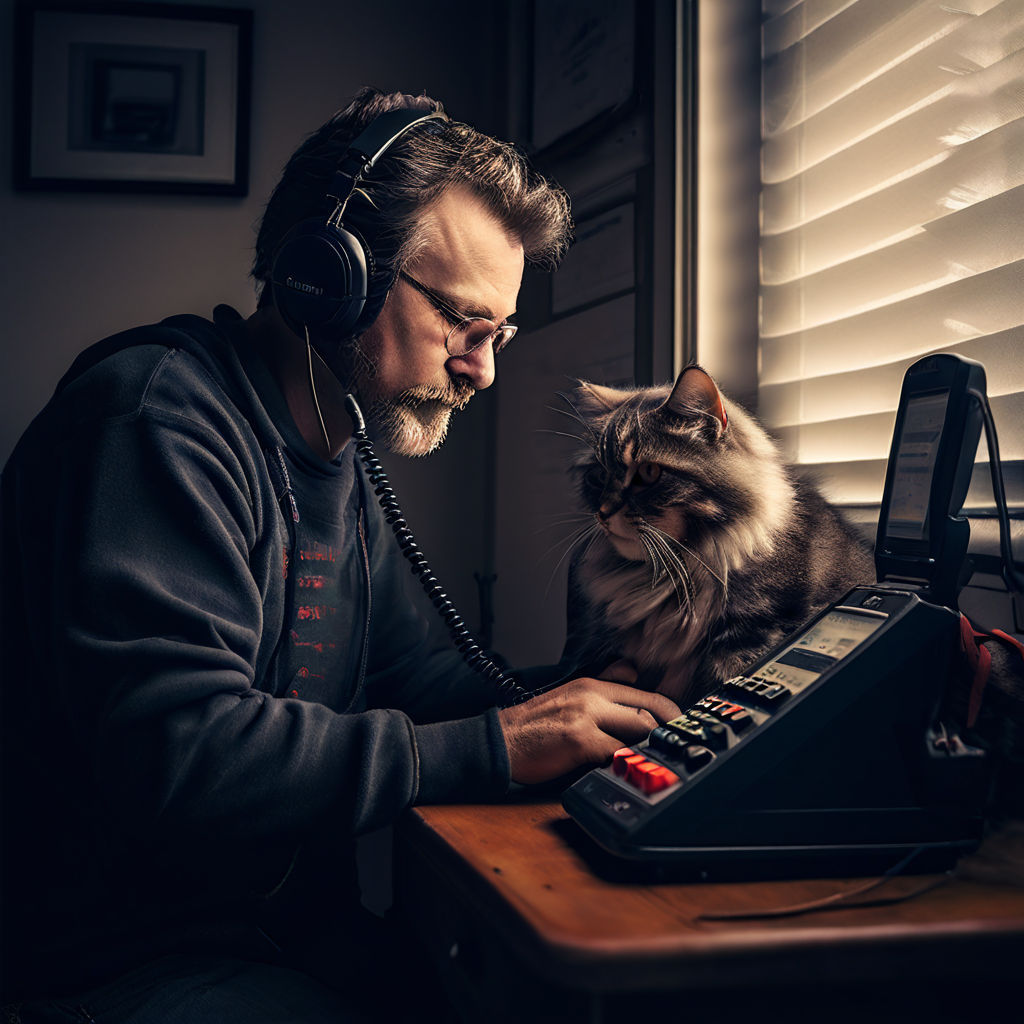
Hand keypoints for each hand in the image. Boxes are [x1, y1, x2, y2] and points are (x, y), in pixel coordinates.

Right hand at [497, 678, 680, 785]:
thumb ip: (603, 685)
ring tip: (658, 761)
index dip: (670, 712)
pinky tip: (632, 770)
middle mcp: (592, 695)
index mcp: (591, 685)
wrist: (499, 742)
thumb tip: (632, 670)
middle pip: (650, 707)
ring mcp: (586, 716)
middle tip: (678, 749)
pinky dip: (630, 761)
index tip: (681, 729)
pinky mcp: (579, 740)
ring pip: (640, 726)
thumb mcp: (569, 696)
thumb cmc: (533, 727)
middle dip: (670, 730)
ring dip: (652, 746)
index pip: (645, 693)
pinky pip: (618, 751)